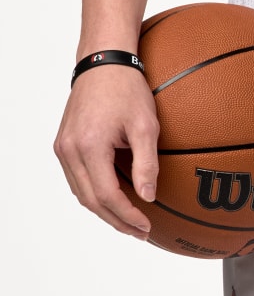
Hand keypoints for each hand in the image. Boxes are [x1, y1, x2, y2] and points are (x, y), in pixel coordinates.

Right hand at [54, 65, 158, 237]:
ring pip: (81, 193)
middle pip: (90, 200)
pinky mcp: (64, 144)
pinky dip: (94, 195)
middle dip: (116, 221)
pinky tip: (114, 200)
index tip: (146, 226)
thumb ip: (147, 164)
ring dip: (104, 211)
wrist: (103, 63)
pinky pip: (77, 179)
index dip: (127, 216)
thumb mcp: (146, 125)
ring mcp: (63, 148)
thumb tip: (148, 197)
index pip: (106, 195)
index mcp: (89, 146)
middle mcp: (70, 150)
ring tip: (130, 222)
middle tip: (140, 232)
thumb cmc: (126, 88)